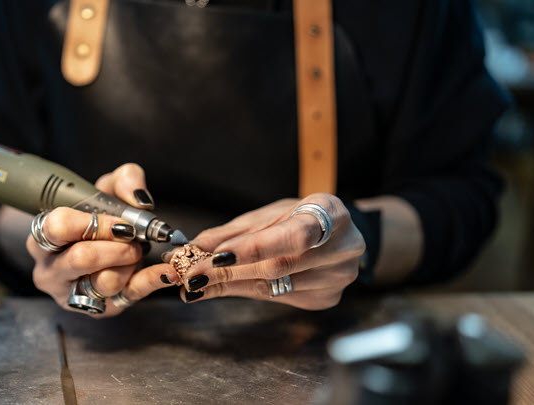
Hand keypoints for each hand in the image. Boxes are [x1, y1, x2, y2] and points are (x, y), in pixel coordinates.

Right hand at [26, 163, 177, 316]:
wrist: (103, 247)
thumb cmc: (98, 216)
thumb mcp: (107, 189)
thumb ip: (124, 181)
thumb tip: (139, 199)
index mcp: (43, 236)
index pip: (58, 227)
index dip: (95, 223)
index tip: (121, 223)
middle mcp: (49, 269)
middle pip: (81, 258)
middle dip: (118, 246)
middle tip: (134, 240)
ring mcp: (70, 294)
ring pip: (105, 282)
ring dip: (131, 263)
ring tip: (135, 253)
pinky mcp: (97, 310)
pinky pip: (128, 296)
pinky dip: (151, 281)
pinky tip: (166, 272)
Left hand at [172, 194, 364, 309]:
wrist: (337, 234)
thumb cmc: (301, 217)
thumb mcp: (269, 214)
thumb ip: (233, 231)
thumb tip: (194, 247)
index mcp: (331, 215)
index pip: (294, 236)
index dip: (255, 247)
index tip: (216, 256)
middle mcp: (342, 250)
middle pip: (279, 267)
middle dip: (229, 271)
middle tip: (191, 273)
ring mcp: (337, 279)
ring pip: (274, 287)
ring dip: (230, 285)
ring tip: (197, 283)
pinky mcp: (326, 299)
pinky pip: (277, 298)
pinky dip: (244, 292)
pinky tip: (221, 288)